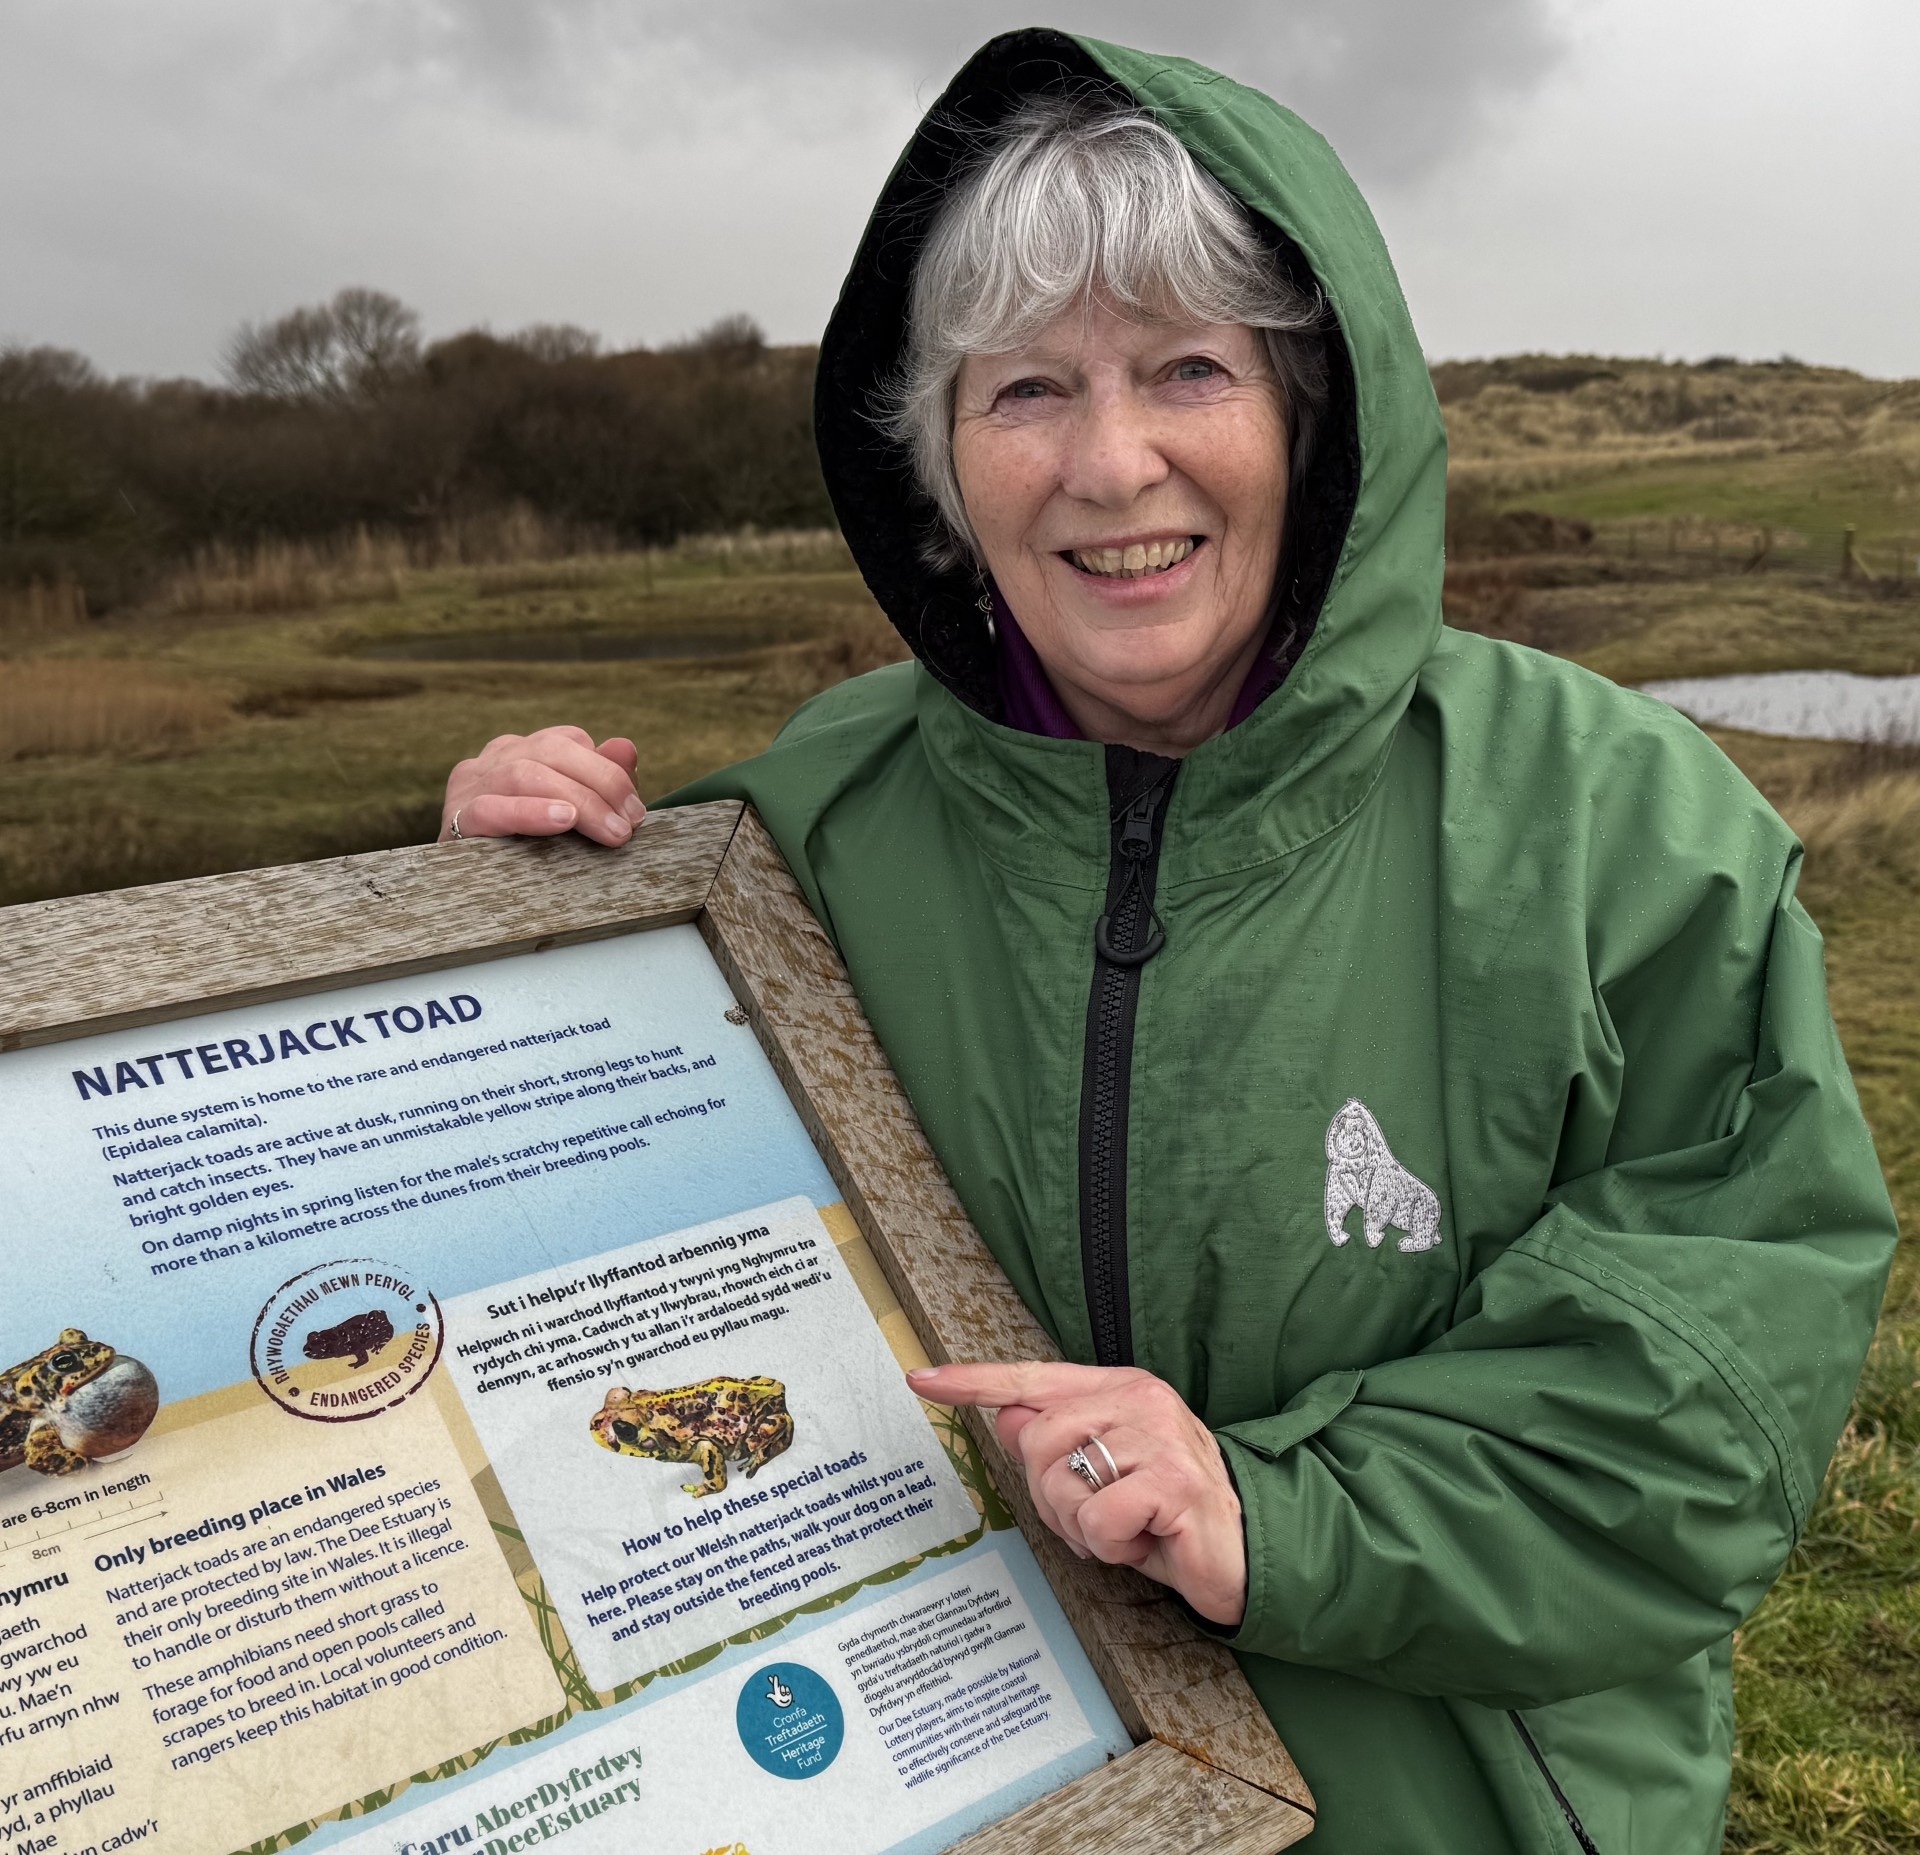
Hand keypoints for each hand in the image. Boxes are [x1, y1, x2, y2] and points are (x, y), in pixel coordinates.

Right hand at [440, 726, 644, 846]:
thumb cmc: (530, 853)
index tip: (634, 810)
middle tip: (630, 824)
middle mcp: (493, 761)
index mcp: (520, 752)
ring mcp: (469, 787)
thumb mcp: (575, 814)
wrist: (470, 898)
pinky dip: (529, 812)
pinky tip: (561, 820)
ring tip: (610, 830)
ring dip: (578, 800)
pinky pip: (490, 809)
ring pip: (524, 774)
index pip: (567, 740)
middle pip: (551, 750)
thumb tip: (625, 748)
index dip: (606, 770)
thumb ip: (601, 780)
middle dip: (602, 784)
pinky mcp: (455, 821)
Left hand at [908, 1360, 1246, 1627]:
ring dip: (1083, 1527)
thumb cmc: (1168, 1515)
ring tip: (1125, 1529)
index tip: (921, 1380)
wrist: (1245, 1550)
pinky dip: (1111, 1546)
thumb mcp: (1105, 1478)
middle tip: (1097, 1519)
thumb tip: (1008, 1417)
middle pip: (1037, 1441)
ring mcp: (1159, 1437)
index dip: (974, 1382)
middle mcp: (1139, 1400)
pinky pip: (1098, 1519)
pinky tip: (1145, 1542)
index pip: (1033, 1379)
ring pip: (1063, 1482)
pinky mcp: (1175, 1481)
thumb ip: (1058, 1445)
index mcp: (1119, 1390)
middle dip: (1052, 1497)